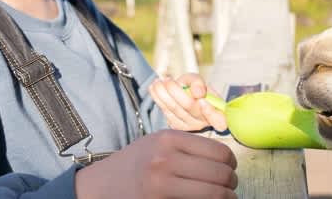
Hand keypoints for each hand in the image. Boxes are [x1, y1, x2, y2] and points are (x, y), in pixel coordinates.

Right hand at [75, 130, 237, 198]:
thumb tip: (226, 159)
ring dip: (226, 198)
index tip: (230, 170)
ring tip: (224, 198)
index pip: (220, 152)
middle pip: (221, 174)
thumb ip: (188, 146)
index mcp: (169, 139)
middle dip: (231, 184)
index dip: (231, 164)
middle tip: (229, 188)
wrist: (99, 186)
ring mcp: (161, 185)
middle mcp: (165, 160)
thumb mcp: (158, 142)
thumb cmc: (135, 163)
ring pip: (216, 194)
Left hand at [150, 73, 227, 131]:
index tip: (201, 100)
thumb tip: (197, 93)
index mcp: (218, 113)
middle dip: (176, 92)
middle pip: (190, 108)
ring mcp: (191, 127)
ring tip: (157, 82)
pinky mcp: (178, 127)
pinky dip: (158, 99)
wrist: (184, 97)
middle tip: (167, 80)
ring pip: (175, 110)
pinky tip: (153, 88)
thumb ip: (197, 82)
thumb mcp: (198, 81)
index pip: (219, 120)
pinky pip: (167, 113)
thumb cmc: (194, 89)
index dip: (210, 112)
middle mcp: (205, 123)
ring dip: (163, 94)